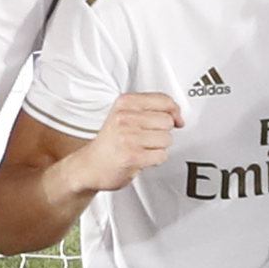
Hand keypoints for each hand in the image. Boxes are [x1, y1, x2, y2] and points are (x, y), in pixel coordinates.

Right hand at [65, 92, 185, 195]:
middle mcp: (126, 117)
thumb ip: (151, 110)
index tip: (174, 118)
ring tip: (141, 148)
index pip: (164, 100)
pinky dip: (154, 160)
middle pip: (167, 121)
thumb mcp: (125, 116)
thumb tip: (178, 117)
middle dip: (161, 132)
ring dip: (158, 147)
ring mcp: (129, 137)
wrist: (90, 166)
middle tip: (145, 137)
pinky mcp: (133, 156)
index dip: (174, 111)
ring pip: (167, 139)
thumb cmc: (110, 142)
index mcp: (125, 103)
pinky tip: (141, 158)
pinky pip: (161, 156)